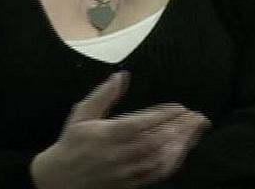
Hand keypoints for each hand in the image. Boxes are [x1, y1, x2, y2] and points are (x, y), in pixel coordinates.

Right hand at [30, 72, 210, 188]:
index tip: (181, 107)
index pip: (140, 125)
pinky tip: (184, 148)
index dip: (163, 116)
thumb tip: (121, 76)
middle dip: (180, 128)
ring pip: (159, 158)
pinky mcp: (130, 184)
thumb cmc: (72, 143)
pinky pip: (156, 174)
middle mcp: (117, 155)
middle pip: (155, 141)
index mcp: (105, 136)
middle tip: (197, 116)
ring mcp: (124, 172)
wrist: (57, 181)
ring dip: (181, 144)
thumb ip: (103, 95)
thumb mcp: (82, 115)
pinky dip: (173, 161)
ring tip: (195, 129)